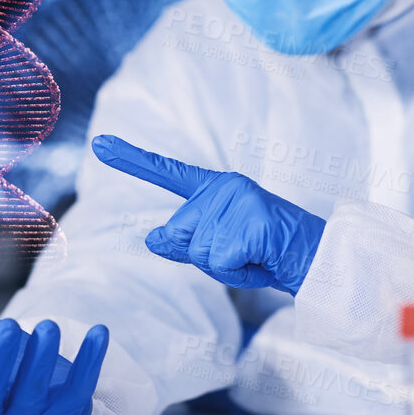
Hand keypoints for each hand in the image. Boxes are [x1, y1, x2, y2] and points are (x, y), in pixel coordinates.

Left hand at [91, 134, 324, 293]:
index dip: (130, 158)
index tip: (97, 143)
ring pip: (199, 251)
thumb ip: (185, 243)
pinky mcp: (250, 220)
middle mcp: (224, 186)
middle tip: (243, 253)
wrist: (316, 260)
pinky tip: (260, 259)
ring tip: (253, 256)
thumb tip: (151, 238)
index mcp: (215, 189)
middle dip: (205, 257)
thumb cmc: (267, 256)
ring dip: (225, 266)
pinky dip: (238, 271)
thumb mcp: (221, 250)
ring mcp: (238, 200)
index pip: (166, 172)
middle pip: (180, 234)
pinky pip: (218, 261)